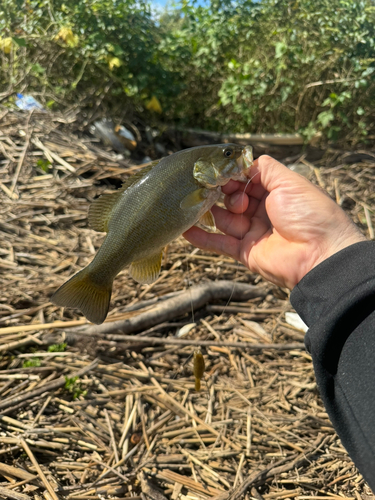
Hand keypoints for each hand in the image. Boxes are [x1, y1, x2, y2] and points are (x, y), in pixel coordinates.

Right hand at [184, 155, 365, 288]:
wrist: (320, 255)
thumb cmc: (309, 214)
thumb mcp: (289, 181)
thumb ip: (264, 168)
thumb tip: (243, 162)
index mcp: (275, 192)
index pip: (245, 179)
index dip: (231, 176)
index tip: (218, 173)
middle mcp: (263, 211)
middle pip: (232, 198)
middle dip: (219, 193)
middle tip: (208, 189)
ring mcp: (253, 232)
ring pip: (223, 220)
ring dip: (207, 212)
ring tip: (189, 203)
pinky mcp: (245, 253)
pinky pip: (219, 244)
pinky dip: (202, 238)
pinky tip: (184, 230)